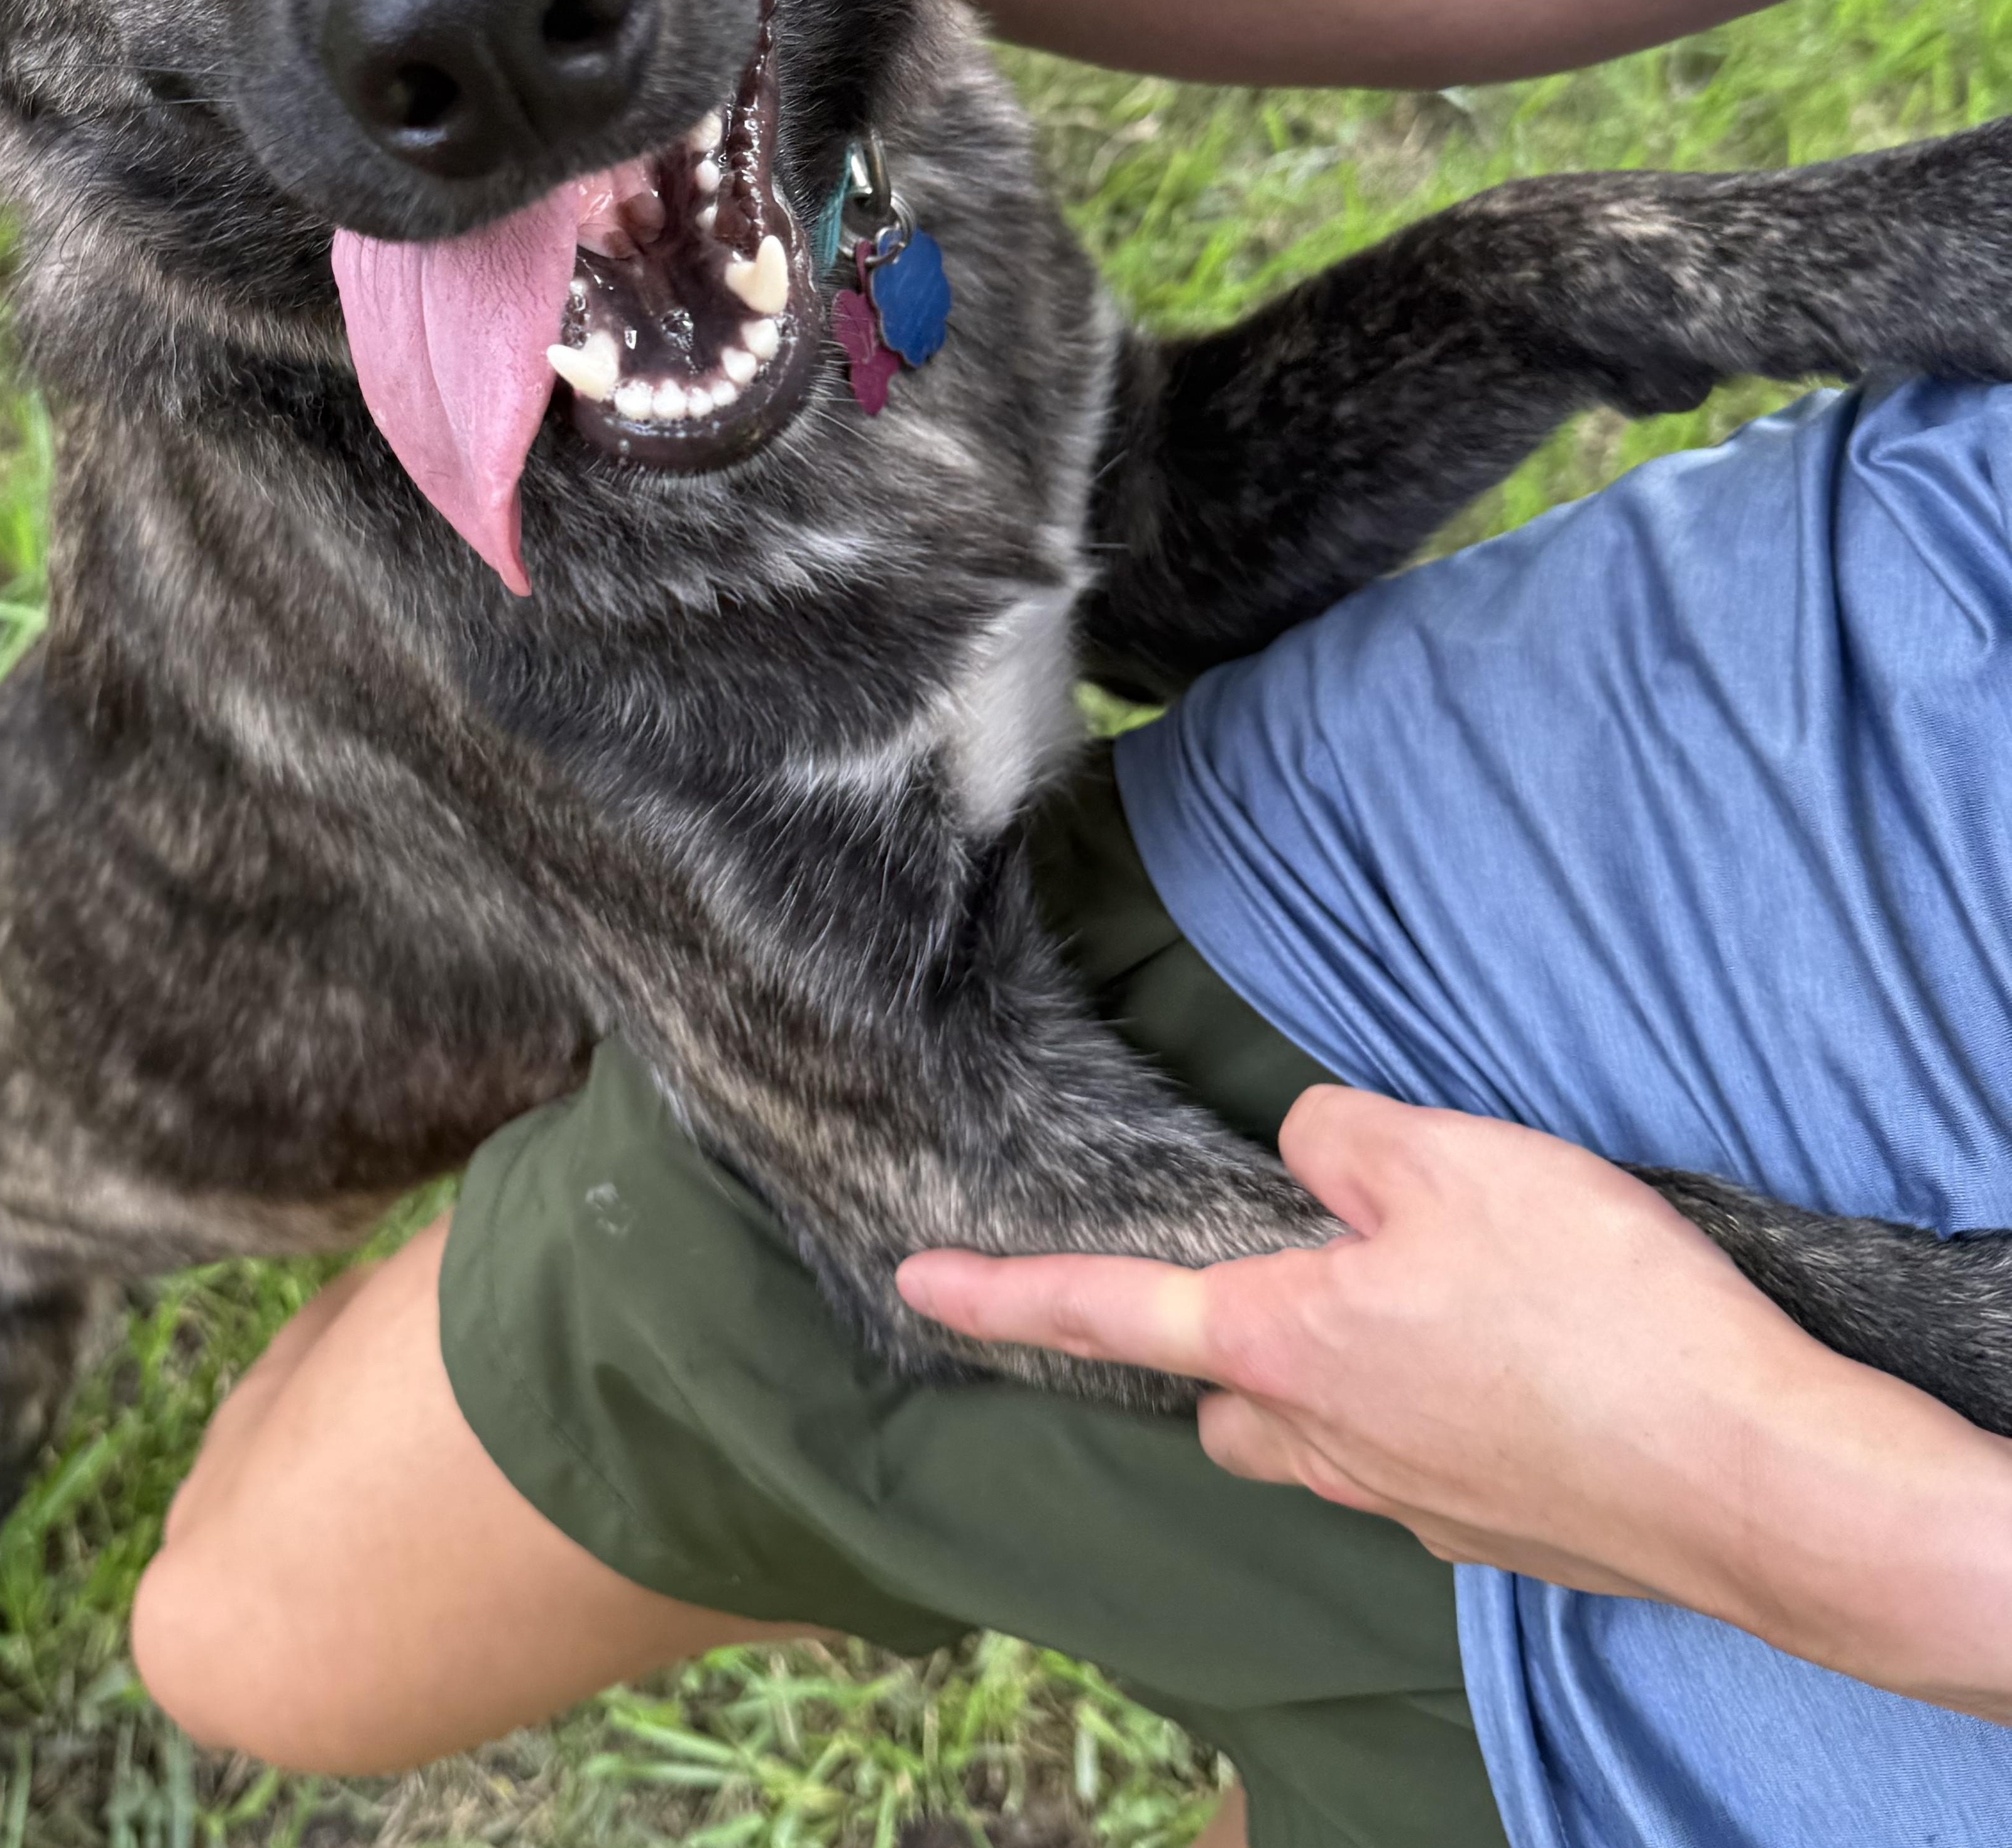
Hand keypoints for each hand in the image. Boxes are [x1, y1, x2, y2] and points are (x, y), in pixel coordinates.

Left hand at [898, 1087, 2011, 1715]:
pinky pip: (1420, 1463)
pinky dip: (1437, 1411)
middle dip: (1226, 1343)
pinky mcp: (1497, 1531)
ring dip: (1334, 1377)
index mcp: (1288, 1343)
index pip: (1103, 1311)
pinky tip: (1512, 1368)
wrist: (1755, 1478)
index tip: (915, 1286)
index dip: (998, 1295)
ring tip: (1419, 1309)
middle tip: (1295, 1272)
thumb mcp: (1454, 1160)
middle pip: (1224, 1395)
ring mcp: (1413, 1502)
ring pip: (1318, 1437)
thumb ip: (1342, 1140)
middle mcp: (1326, 1441)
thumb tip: (1311, 1155)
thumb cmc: (1593, 1312)